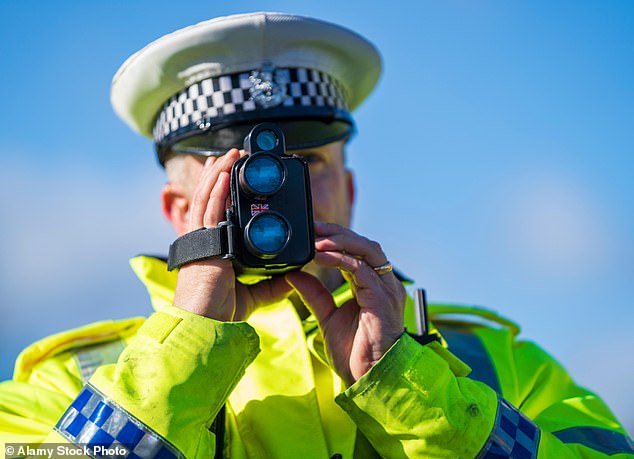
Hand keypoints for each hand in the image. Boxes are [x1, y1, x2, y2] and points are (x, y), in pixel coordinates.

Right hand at [172, 149, 292, 321]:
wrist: (206, 325)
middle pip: (209, 197)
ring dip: (218, 173)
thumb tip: (293, 276)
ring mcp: (200, 240)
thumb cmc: (221, 311)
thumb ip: (272, 283)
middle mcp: (203, 239)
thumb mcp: (253, 294)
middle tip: (234, 154)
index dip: (220, 188)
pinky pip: (209, 212)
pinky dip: (215, 191)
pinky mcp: (202, 245)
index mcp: (212, 246)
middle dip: (220, 173)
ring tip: (230, 154)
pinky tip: (221, 173)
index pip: (214, 209)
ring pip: (206, 198)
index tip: (231, 172)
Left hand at [286, 221, 405, 384]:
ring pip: (367, 250)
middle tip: (312, 227)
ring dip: (340, 240)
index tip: (311, 231)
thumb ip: (314, 295)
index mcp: (373, 285)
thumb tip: (294, 274)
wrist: (369, 379)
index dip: (334, 238)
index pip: (356, 250)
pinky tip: (321, 257)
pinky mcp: (382, 299)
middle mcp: (383, 283)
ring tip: (316, 239)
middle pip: (363, 243)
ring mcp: (386, 289)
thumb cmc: (356, 353)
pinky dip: (341, 259)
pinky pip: (362, 270)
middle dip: (337, 232)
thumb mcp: (327, 317)